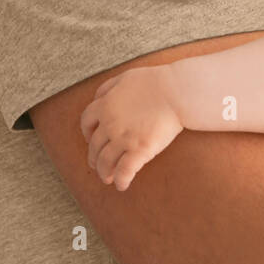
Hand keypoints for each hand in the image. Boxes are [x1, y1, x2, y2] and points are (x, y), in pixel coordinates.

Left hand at [80, 65, 182, 190]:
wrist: (177, 92)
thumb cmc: (156, 82)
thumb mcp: (125, 77)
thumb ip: (108, 87)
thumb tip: (99, 97)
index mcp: (105, 105)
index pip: (86, 122)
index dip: (87, 133)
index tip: (91, 140)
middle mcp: (110, 124)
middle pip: (94, 146)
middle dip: (94, 158)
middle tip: (98, 165)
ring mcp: (124, 139)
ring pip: (105, 161)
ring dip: (104, 172)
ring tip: (108, 179)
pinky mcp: (140, 150)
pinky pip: (125, 171)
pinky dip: (121, 180)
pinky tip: (122, 186)